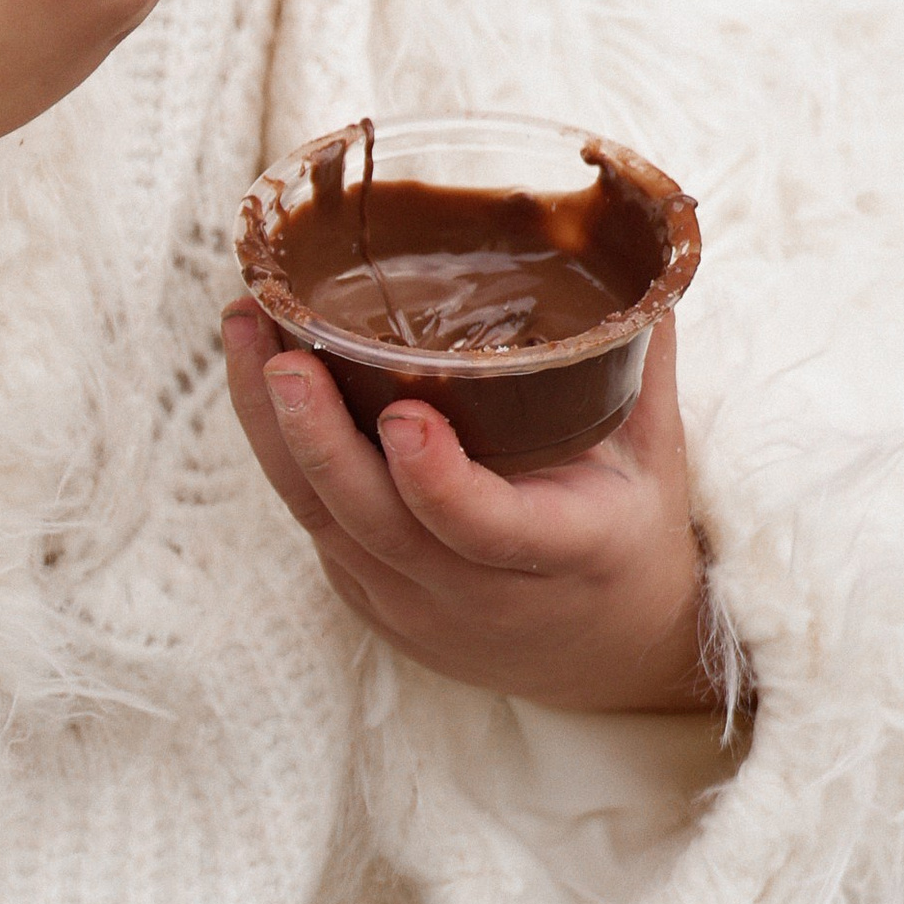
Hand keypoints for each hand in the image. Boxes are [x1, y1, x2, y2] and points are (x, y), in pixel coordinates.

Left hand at [223, 299, 713, 713]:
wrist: (607, 656)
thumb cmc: (630, 529)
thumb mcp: (656, 453)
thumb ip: (642, 355)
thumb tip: (644, 247)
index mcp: (568, 551)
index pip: (490, 530)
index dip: (440, 482)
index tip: (403, 416)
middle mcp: (481, 592)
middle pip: (379, 524)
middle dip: (320, 439)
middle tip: (284, 355)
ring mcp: (416, 604)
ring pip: (326, 521)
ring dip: (274, 428)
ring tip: (246, 328)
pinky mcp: (369, 599)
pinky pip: (314, 525)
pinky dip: (281, 451)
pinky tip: (255, 374)